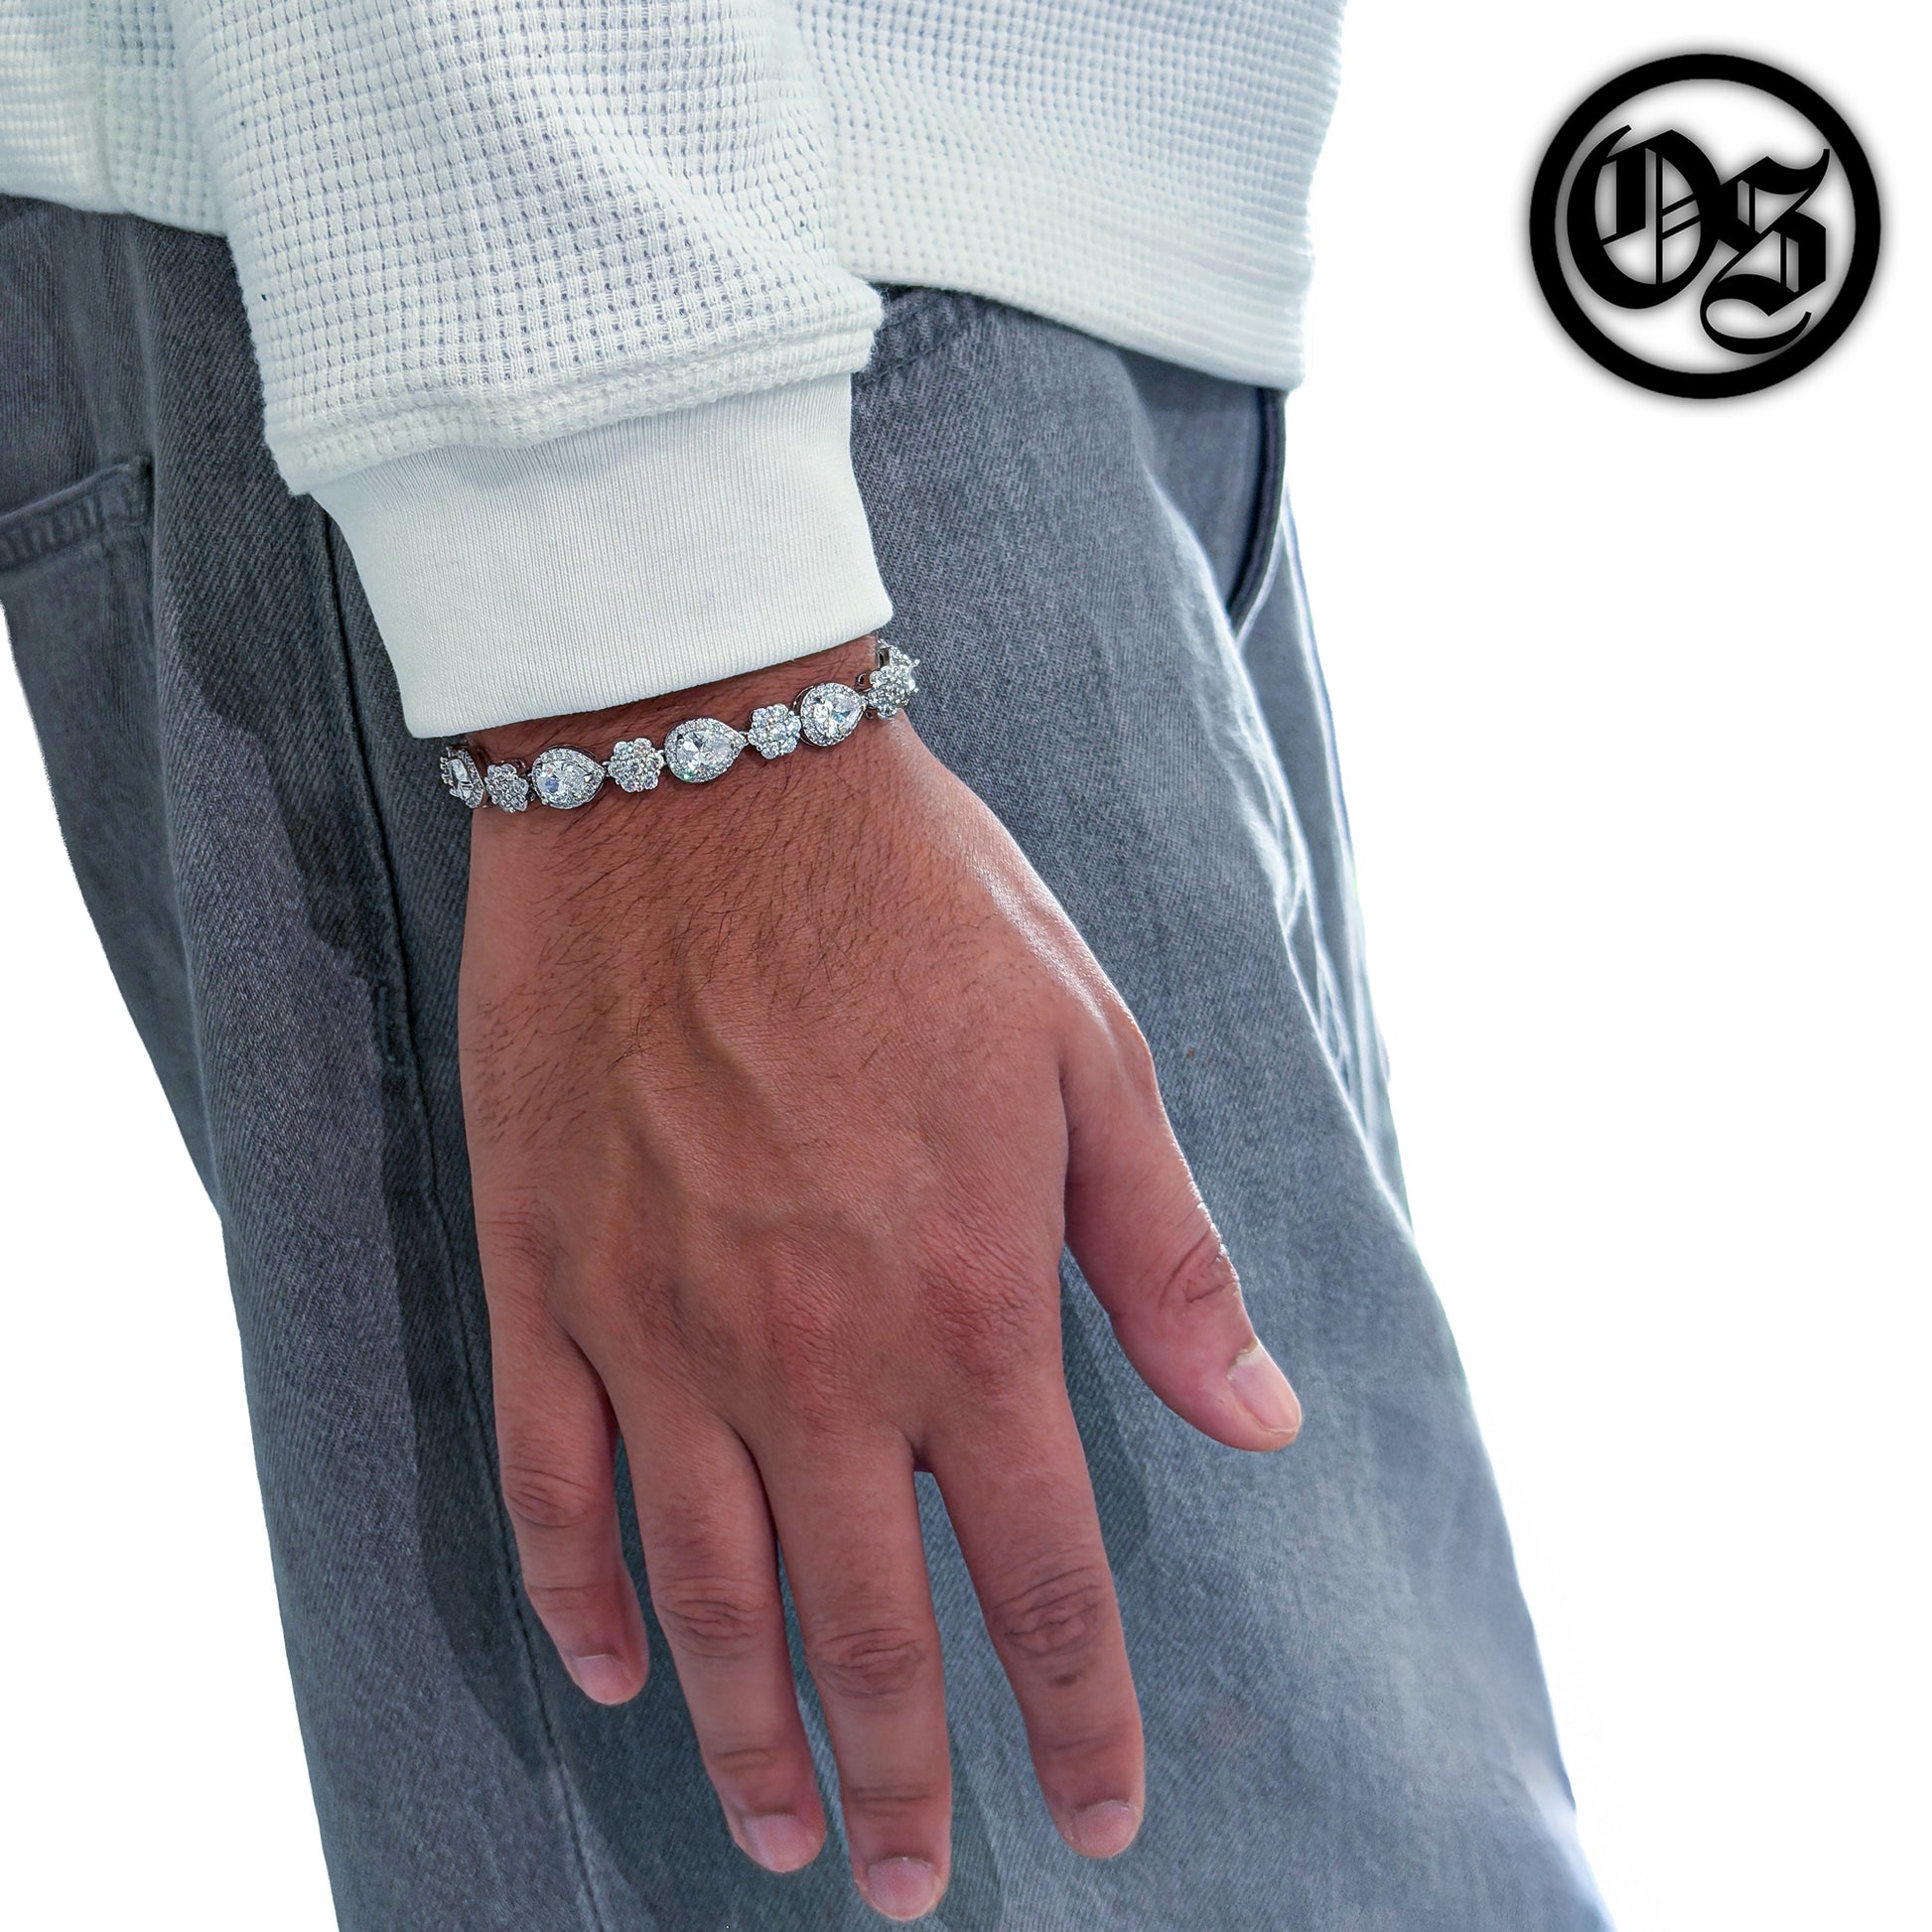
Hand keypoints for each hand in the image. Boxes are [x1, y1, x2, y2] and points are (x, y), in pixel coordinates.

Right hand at [458, 636, 1301, 1921]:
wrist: (704, 777)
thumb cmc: (915, 903)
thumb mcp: (1088, 1054)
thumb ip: (1162, 1256)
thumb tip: (1257, 1417)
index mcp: (967, 1299)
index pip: (1042, 1575)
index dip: (1074, 1717)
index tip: (1093, 1818)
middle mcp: (811, 1350)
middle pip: (865, 1629)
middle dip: (904, 1779)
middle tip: (914, 1885)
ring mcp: (659, 1323)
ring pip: (705, 1593)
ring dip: (746, 1738)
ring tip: (778, 1837)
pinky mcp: (546, 1274)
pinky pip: (551, 1482)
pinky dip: (580, 1596)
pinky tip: (620, 1670)